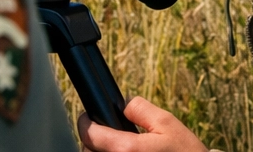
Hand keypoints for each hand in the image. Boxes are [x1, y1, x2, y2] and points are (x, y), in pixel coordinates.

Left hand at [77, 97, 208, 151]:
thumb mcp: (166, 122)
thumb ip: (140, 109)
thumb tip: (122, 105)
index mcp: (128, 150)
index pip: (90, 135)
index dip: (86, 122)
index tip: (87, 118)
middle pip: (89, 150)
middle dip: (95, 139)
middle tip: (107, 132)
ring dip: (101, 151)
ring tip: (119, 146)